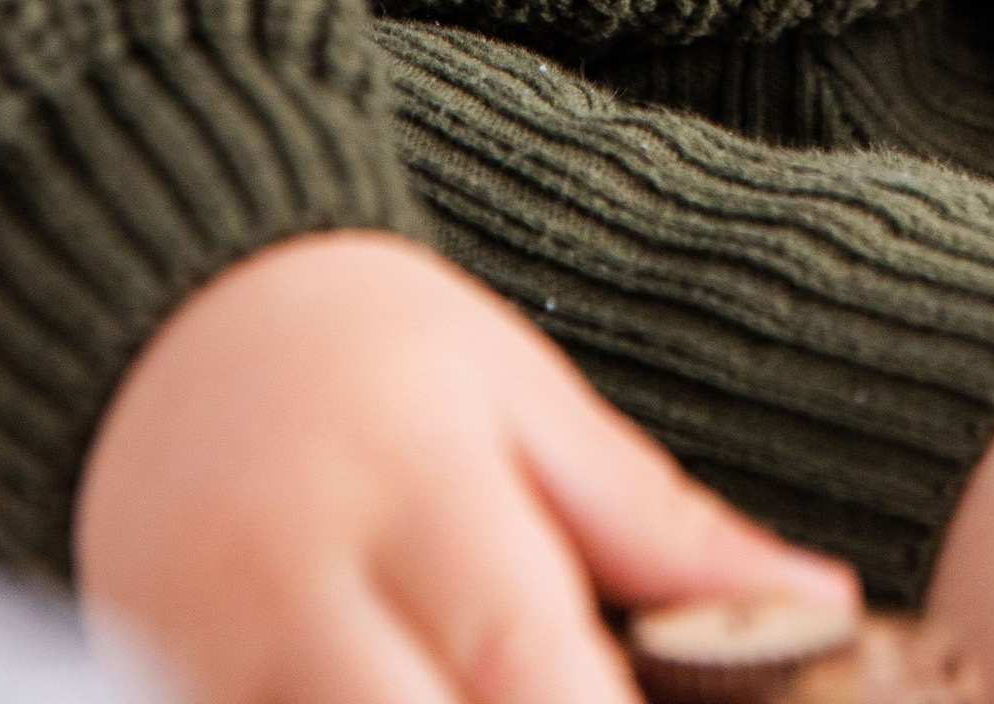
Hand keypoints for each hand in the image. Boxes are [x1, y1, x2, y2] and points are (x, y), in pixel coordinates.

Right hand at [76, 230, 856, 702]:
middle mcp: (300, 596)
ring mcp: (212, 673)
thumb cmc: (377, 356)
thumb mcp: (527, 401)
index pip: (525, 660)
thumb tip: (824, 606)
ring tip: (525, 689)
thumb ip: (659, 525)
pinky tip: (440, 698)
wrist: (170, 327)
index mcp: (417, 492)